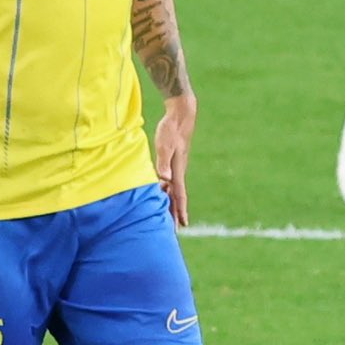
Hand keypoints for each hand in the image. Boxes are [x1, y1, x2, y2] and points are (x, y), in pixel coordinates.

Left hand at [151, 93, 194, 225]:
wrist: (181, 115)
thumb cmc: (171, 130)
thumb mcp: (164, 146)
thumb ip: (163, 163)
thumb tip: (164, 179)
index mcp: (177, 171)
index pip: (179, 196)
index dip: (180, 211)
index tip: (182, 225)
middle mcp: (178, 171)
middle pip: (177, 197)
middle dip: (177, 213)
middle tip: (177, 229)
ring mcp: (176, 167)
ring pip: (174, 190)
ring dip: (172, 204)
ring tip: (169, 217)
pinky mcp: (173, 161)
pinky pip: (170, 181)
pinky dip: (167, 191)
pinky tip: (162, 193)